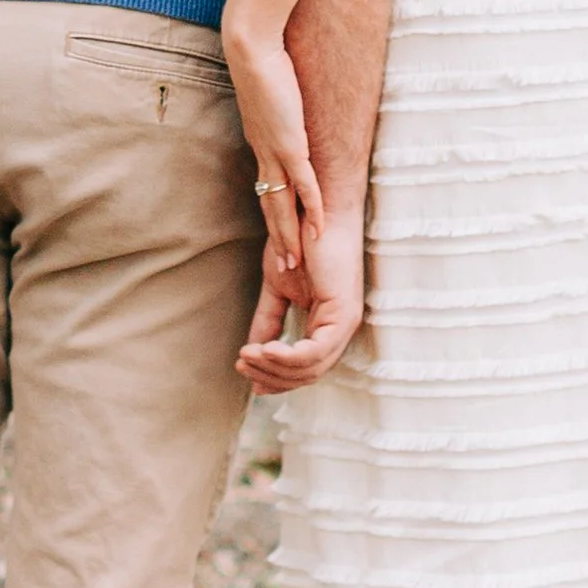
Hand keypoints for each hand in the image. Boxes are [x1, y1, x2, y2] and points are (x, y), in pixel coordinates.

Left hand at [221, 7, 320, 298]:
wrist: (251, 47)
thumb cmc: (260, 59)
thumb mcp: (268, 89)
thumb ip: (275, 102)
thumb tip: (280, 101)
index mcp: (260, 144)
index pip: (268, 188)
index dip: (274, 217)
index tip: (279, 240)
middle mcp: (265, 154)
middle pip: (272, 206)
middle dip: (279, 238)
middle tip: (285, 269)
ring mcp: (277, 151)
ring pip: (284, 204)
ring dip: (291, 235)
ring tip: (296, 263)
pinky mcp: (290, 142)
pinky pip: (304, 182)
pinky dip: (312, 207)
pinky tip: (319, 227)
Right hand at [239, 201, 363, 391]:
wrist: (315, 209)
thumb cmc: (300, 242)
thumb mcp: (276, 289)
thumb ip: (268, 320)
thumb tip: (252, 350)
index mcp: (328, 325)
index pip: (306, 368)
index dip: (276, 378)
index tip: (247, 376)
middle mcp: (341, 329)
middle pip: (308, 375)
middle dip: (271, 377)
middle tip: (242, 366)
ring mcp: (345, 323)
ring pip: (311, 368)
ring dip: (273, 368)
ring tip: (247, 356)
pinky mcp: (343, 313)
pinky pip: (314, 352)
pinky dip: (286, 357)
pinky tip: (264, 350)